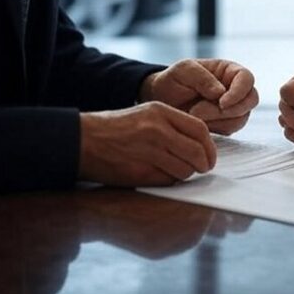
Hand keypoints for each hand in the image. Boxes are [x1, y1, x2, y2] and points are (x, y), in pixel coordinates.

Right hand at [78, 102, 215, 185]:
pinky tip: (161, 175)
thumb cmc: (114, 128)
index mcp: (160, 112)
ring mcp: (149, 152)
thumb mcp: (145, 114)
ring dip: (186, 174)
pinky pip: (168, 180)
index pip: (200, 130)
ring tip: (177, 171)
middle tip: (202, 168)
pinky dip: (170, 181)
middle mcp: (158, 130)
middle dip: (204, 164)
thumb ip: (172, 125)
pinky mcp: (141, 172)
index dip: (209, 146)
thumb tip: (198, 143)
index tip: (209, 155)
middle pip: (197, 152)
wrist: (83, 140)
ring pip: (185, 169)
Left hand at [140, 58, 258, 134]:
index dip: (239, 92)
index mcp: (229, 71)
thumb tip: (221, 93)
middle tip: (201, 111)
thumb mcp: (184, 70)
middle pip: (250, 100)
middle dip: (229, 110)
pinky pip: (230, 130)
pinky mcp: (225, 123)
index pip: (247, 79)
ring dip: (217, 120)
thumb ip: (203, 78)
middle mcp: (235, 89)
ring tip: (194, 113)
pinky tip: (198, 121)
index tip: (221, 102)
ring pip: (241, 118)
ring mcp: (232, 107)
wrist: (163, 99)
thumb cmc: (174, 79)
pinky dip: (215, 128)